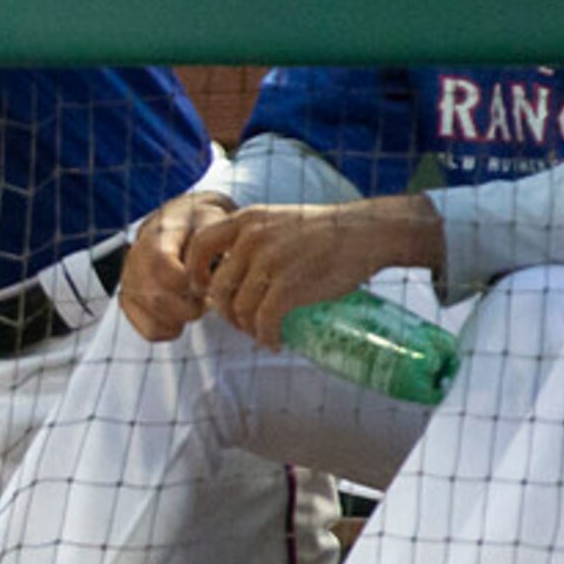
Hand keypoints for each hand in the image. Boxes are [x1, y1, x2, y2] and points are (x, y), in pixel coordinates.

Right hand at [115, 192, 233, 340]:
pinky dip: (172, 329)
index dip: (187, 282)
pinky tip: (183, 313)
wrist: (183, 221)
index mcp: (157, 236)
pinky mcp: (129, 301)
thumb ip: (214, 245)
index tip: (207, 281)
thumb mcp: (215, 222)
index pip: (160, 266)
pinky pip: (150, 331)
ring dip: (183, 318)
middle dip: (190, 306)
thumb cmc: (205, 225)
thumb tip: (211, 280)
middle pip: (156, 298)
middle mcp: (135, 259)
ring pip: (154, 318)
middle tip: (206, 298)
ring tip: (196, 302)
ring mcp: (129, 281)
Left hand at [189, 196, 443, 348]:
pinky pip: (264, 320)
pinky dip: (266, 337)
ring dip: (246, 328)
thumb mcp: (277, 221)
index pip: (198, 246)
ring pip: (238, 308)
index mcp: (246, 220)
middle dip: (225, 313)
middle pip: (217, 288)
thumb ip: (250, 240)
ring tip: (260, 333)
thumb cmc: (324, 231)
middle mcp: (252, 238)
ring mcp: (270, 261)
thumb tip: (228, 273)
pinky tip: (275, 342)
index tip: (206, 291)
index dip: (195, 274)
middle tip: (241, 323)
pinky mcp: (290, 284)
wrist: (368, 231)